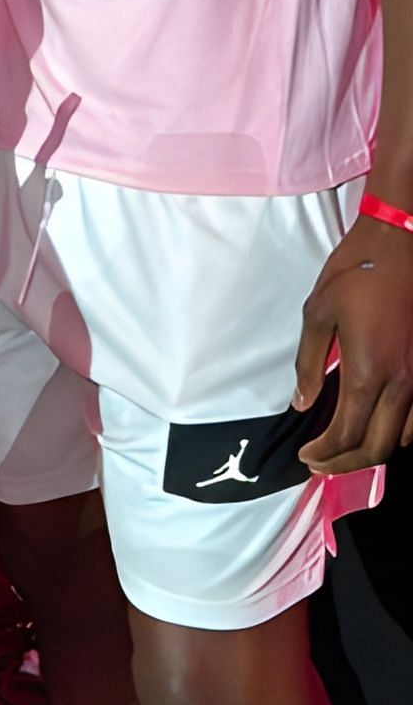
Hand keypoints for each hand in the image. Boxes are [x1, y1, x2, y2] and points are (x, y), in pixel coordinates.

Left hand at [296, 213, 412, 472]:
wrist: (402, 241)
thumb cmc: (357, 271)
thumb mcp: (318, 313)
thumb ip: (309, 363)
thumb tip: (303, 401)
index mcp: (370, 371)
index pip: (347, 434)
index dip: (324, 453)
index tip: (306, 454)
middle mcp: (402, 383)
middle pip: (377, 448)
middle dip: (345, 463)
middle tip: (320, 462)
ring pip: (404, 438)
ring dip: (374, 448)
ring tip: (346, 446)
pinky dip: (398, 431)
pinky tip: (378, 422)